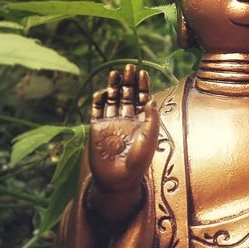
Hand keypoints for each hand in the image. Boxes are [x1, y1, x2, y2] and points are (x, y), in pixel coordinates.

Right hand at [88, 64, 158, 194]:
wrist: (118, 180)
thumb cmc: (138, 163)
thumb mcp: (149, 140)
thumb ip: (151, 119)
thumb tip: (150, 99)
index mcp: (142, 121)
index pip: (142, 97)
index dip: (142, 84)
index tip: (142, 72)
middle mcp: (127, 120)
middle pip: (127, 95)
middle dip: (128, 81)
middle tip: (128, 67)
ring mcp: (111, 123)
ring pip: (112, 99)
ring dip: (113, 86)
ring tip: (114, 73)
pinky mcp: (97, 128)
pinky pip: (96, 110)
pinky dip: (98, 100)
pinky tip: (102, 92)